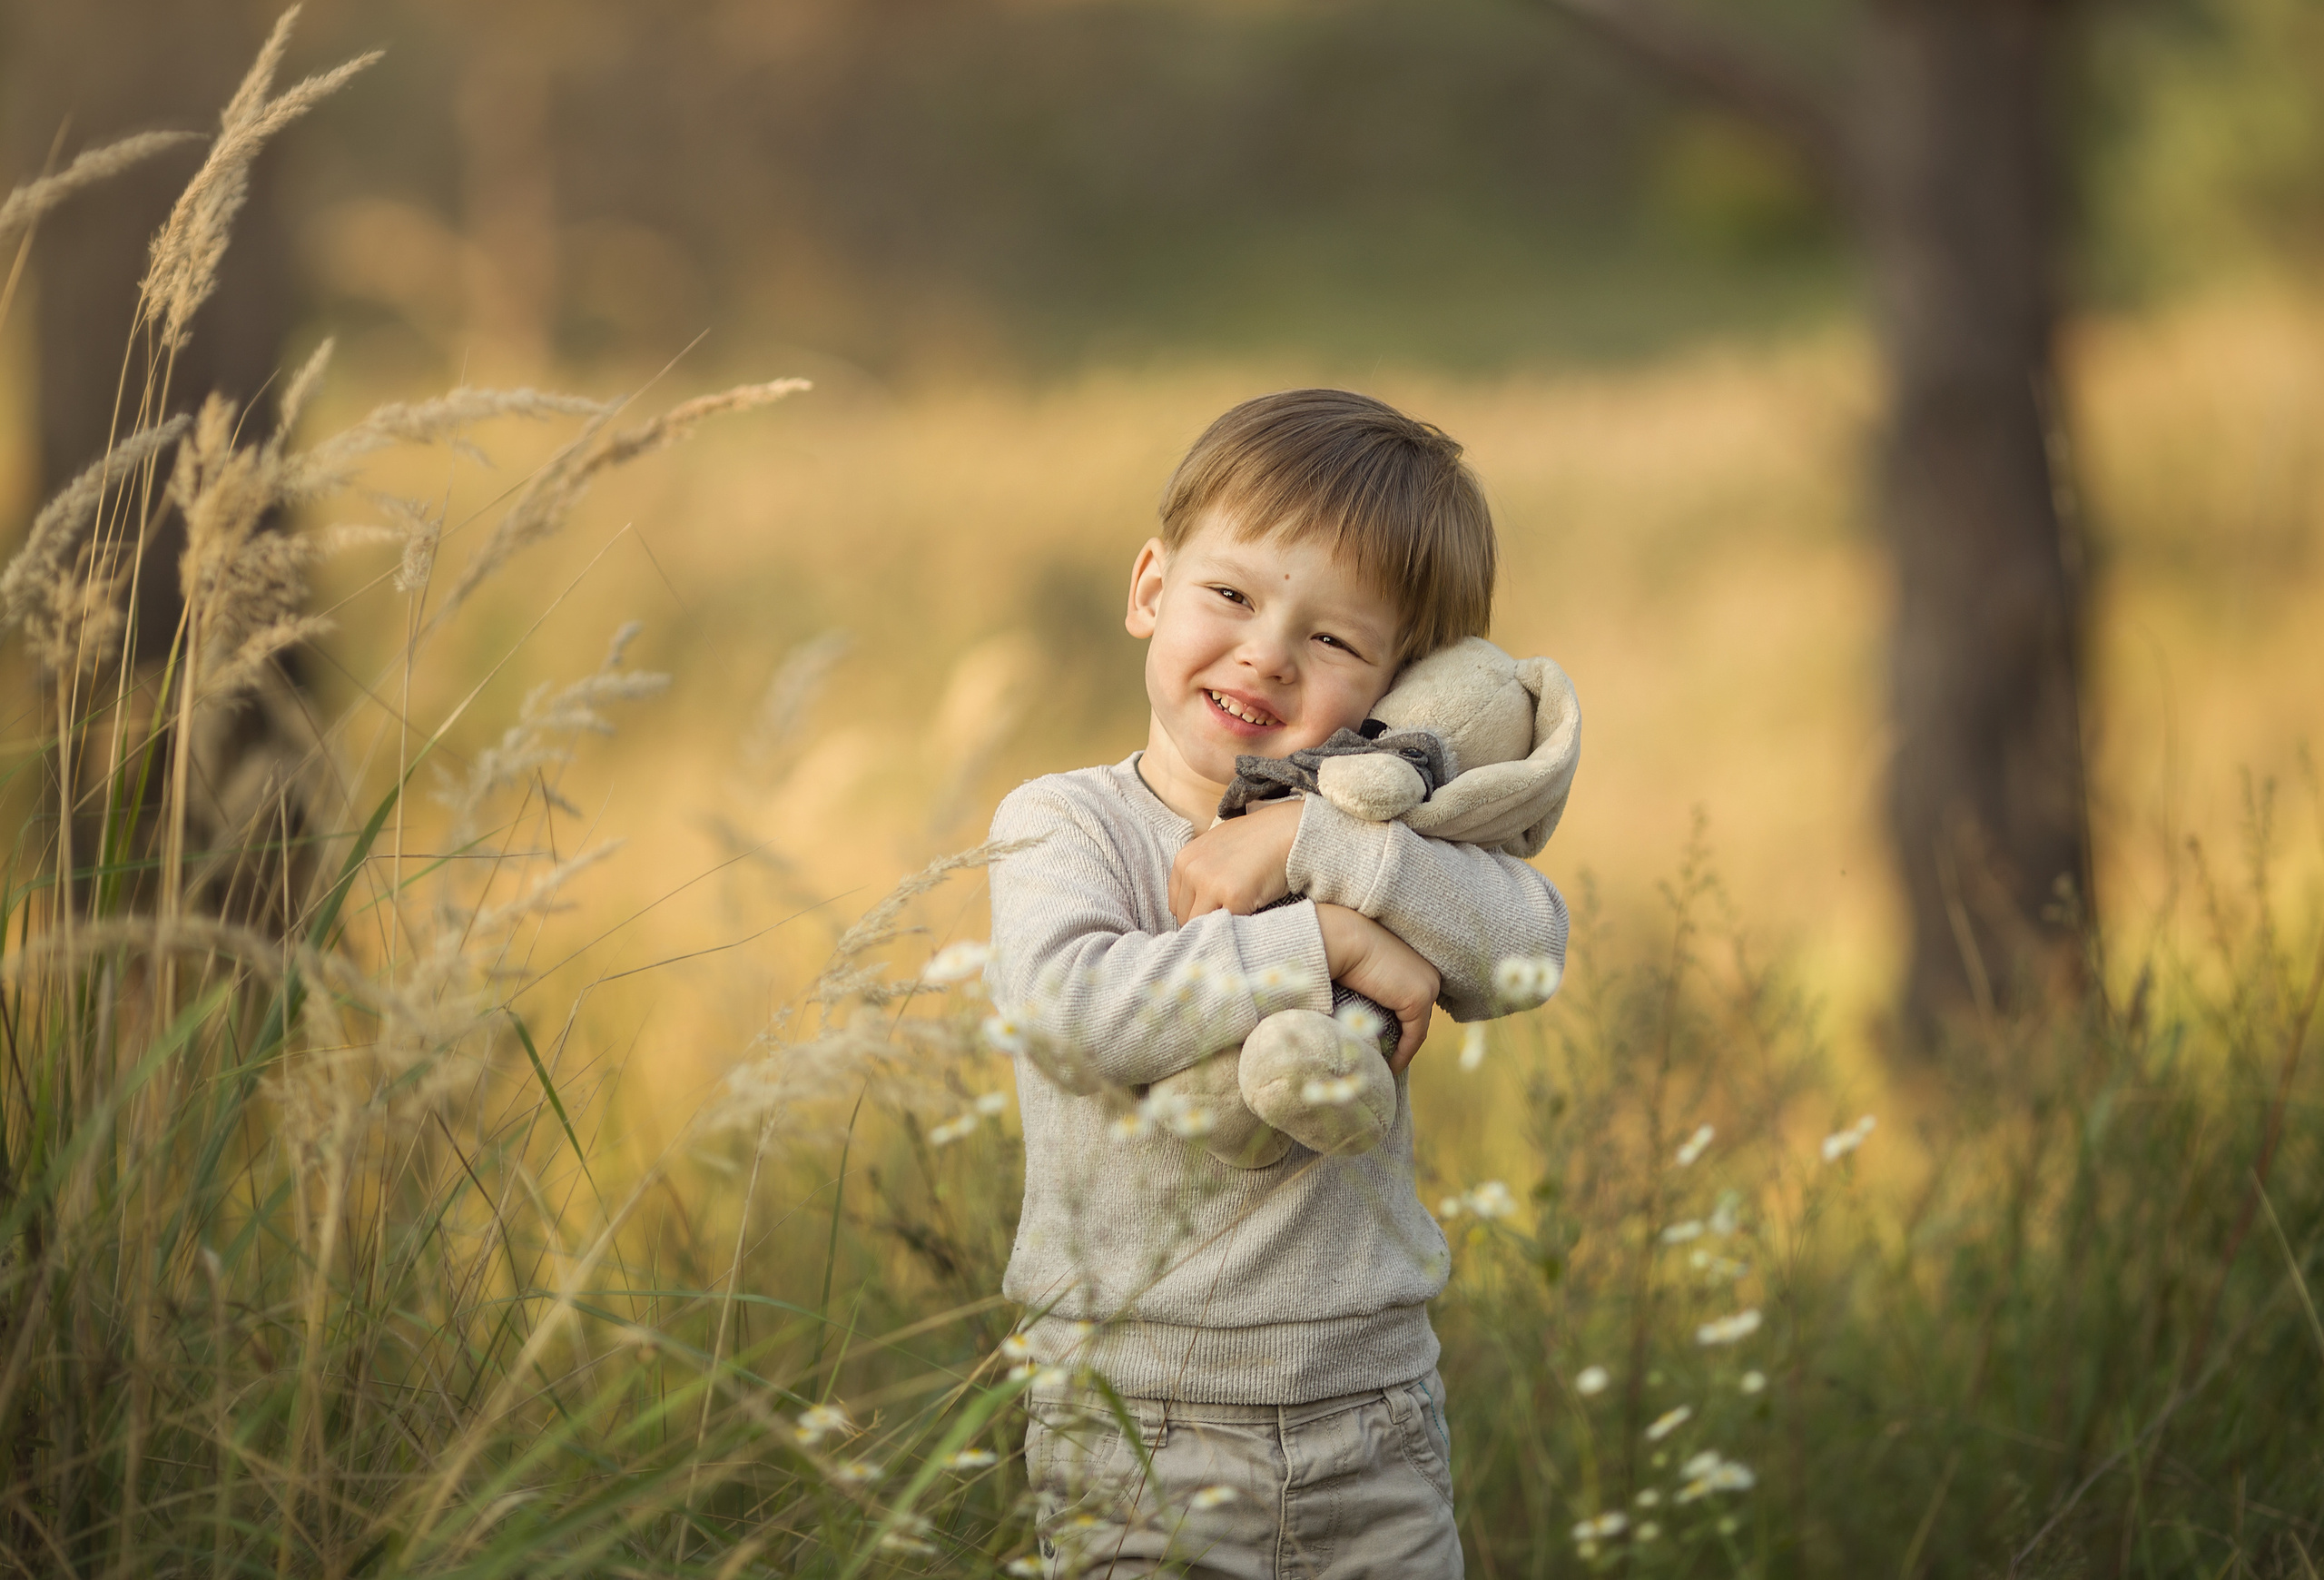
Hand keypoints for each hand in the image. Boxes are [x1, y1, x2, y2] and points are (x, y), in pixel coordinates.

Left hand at [1169, 798, 1300, 921]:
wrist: (1286, 831)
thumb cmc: (1256, 842)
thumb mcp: (1216, 851)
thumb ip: (1201, 874)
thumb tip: (1195, 908)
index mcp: (1184, 859)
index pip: (1176, 904)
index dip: (1195, 911)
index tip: (1213, 912)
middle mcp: (1192, 870)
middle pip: (1186, 917)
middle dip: (1206, 921)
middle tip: (1229, 915)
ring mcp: (1211, 883)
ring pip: (1201, 925)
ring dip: (1219, 925)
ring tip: (1240, 913)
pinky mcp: (1233, 896)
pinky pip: (1227, 925)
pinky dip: (1238, 925)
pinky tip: (1252, 911)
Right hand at [1315, 903, 1440, 1071]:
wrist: (1340, 939)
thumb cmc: (1341, 952)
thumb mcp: (1365, 970)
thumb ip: (1375, 988)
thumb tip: (1369, 1018)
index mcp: (1418, 962)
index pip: (1411, 1003)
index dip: (1399, 1026)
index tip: (1383, 1046)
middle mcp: (1429, 973)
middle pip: (1417, 1017)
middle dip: (1402, 1040)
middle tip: (1383, 1061)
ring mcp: (1428, 985)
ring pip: (1417, 1029)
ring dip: (1401, 1051)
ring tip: (1382, 1067)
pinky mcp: (1420, 998)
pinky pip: (1415, 1037)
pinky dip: (1402, 1055)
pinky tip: (1388, 1068)